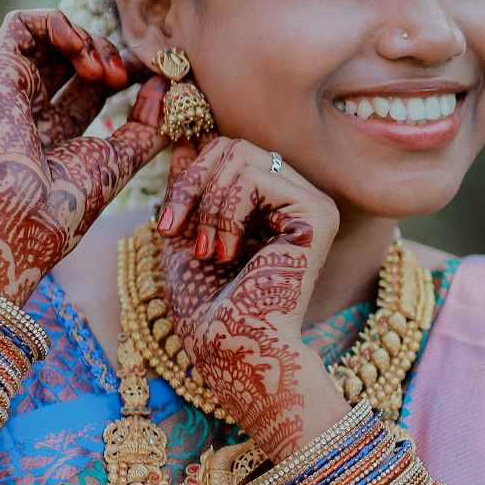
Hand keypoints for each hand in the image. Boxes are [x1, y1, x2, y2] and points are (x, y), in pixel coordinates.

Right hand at [0, 10, 166, 299]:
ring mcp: (13, 90)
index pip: (94, 85)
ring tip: (103, 69)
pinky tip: (79, 47)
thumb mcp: (120, 162)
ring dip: (86, 39)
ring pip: (49, 37)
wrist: (21, 220)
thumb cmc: (65, 206)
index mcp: (56, 133)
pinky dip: (56, 22)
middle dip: (109, 54)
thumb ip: (147, 128)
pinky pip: (19, 24)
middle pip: (73, 59)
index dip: (126, 71)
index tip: (154, 76)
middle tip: (126, 76)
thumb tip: (169, 86)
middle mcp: (32, 109)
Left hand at [156, 139, 346, 459]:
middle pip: (232, 144)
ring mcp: (313, 203)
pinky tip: (225, 252)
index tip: (167, 223)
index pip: (228, 151)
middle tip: (173, 230)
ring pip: (240, 154)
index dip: (190, 174)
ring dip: (205, 202)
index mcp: (273, 202)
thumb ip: (190, 185)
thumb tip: (186, 136)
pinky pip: (254, 176)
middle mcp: (299, 197)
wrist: (229, 348)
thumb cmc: (206, 305)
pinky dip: (225, 211)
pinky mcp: (317, 214)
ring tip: (204, 249)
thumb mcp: (185, 232)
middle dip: (191, 184)